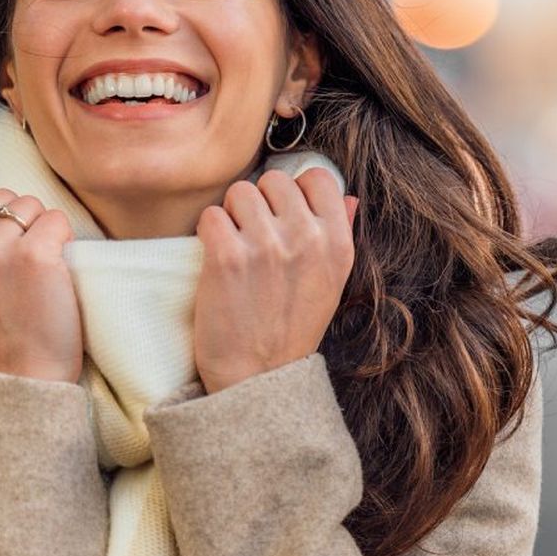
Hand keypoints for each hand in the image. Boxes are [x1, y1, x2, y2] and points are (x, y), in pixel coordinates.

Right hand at [0, 188, 82, 382]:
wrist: (20, 375)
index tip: (2, 249)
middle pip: (3, 198)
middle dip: (20, 221)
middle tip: (24, 265)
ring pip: (32, 205)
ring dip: (43, 229)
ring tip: (39, 270)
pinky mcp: (34, 255)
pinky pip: (58, 220)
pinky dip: (65, 239)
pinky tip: (57, 272)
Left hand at [193, 168, 359, 394]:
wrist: (258, 378)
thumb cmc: (292, 329)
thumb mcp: (332, 283)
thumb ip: (340, 235)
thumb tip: (348, 197)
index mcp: (338, 244)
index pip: (319, 177)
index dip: (296, 190)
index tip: (283, 213)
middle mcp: (307, 240)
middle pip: (274, 180)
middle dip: (260, 201)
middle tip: (254, 236)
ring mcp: (267, 246)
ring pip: (239, 192)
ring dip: (232, 215)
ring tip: (235, 247)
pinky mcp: (227, 257)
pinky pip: (211, 215)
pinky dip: (208, 233)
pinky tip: (217, 258)